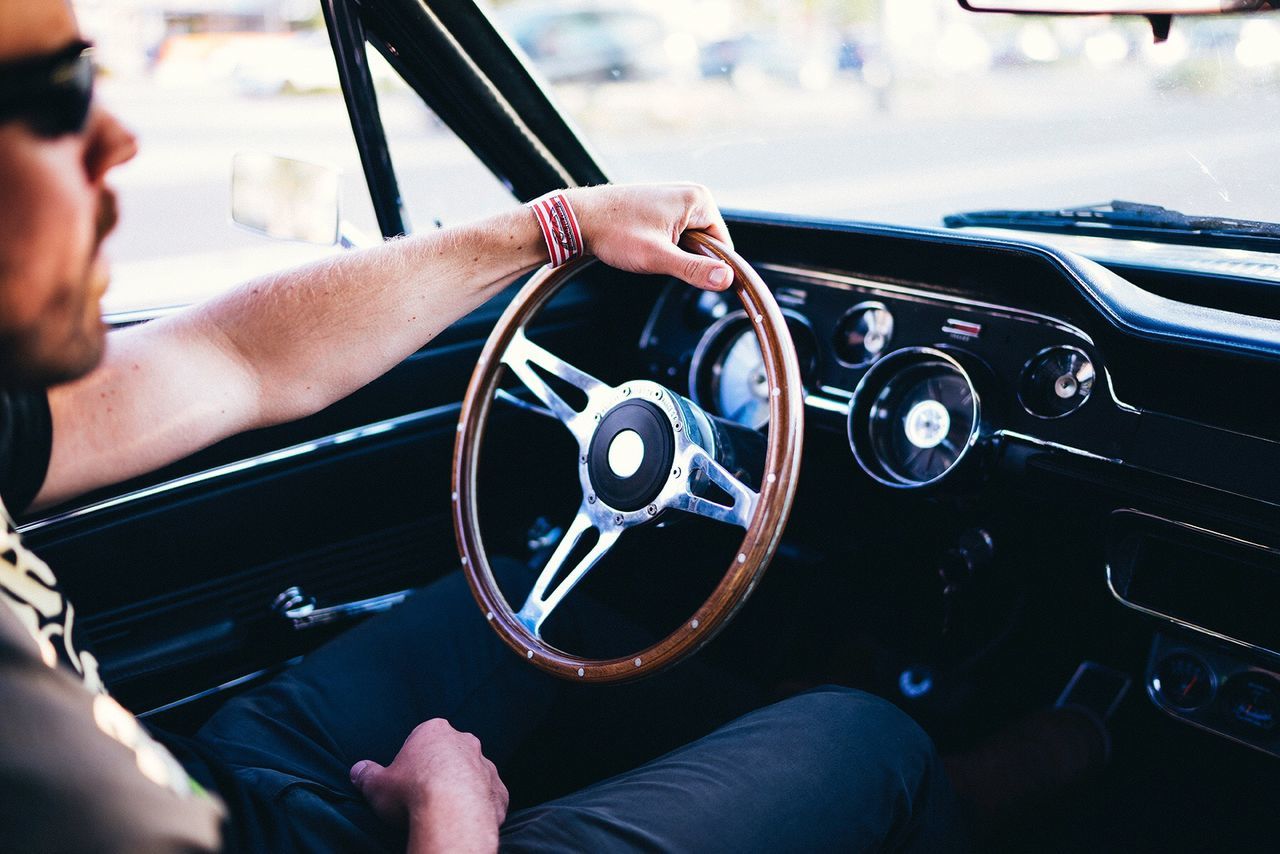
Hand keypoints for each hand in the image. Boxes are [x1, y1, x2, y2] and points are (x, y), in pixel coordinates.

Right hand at [351, 718, 507, 852]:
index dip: (412, 757)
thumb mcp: (377, 784)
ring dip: (461, 787)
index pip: (421, 737)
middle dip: (439, 768)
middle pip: (450, 752)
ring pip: (472, 773)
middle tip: (423, 792)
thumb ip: (366, 774)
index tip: (405, 776)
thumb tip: (357, 770)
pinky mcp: (500, 791)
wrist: (452, 814)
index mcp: (435, 730)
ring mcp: (486, 766)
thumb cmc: (412, 792)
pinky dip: (479, 807)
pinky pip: (488, 797)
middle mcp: (465, 741)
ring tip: (444, 810)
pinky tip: (464, 819)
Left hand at [567, 183, 734, 290]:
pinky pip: (675, 233)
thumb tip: (727, 279)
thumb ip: (694, 269)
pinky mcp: (661, 205)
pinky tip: (641, 243)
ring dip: (672, 252)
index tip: (679, 271)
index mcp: (699, 199)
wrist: (579, 218)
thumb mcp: (657, 257)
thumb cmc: (614, 233)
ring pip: (689, 240)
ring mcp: (675, 197)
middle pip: (707, 243)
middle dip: (686, 258)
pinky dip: (662, 245)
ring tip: (645, 247)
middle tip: (655, 256)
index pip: (723, 245)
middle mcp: (691, 193)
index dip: (706, 266)